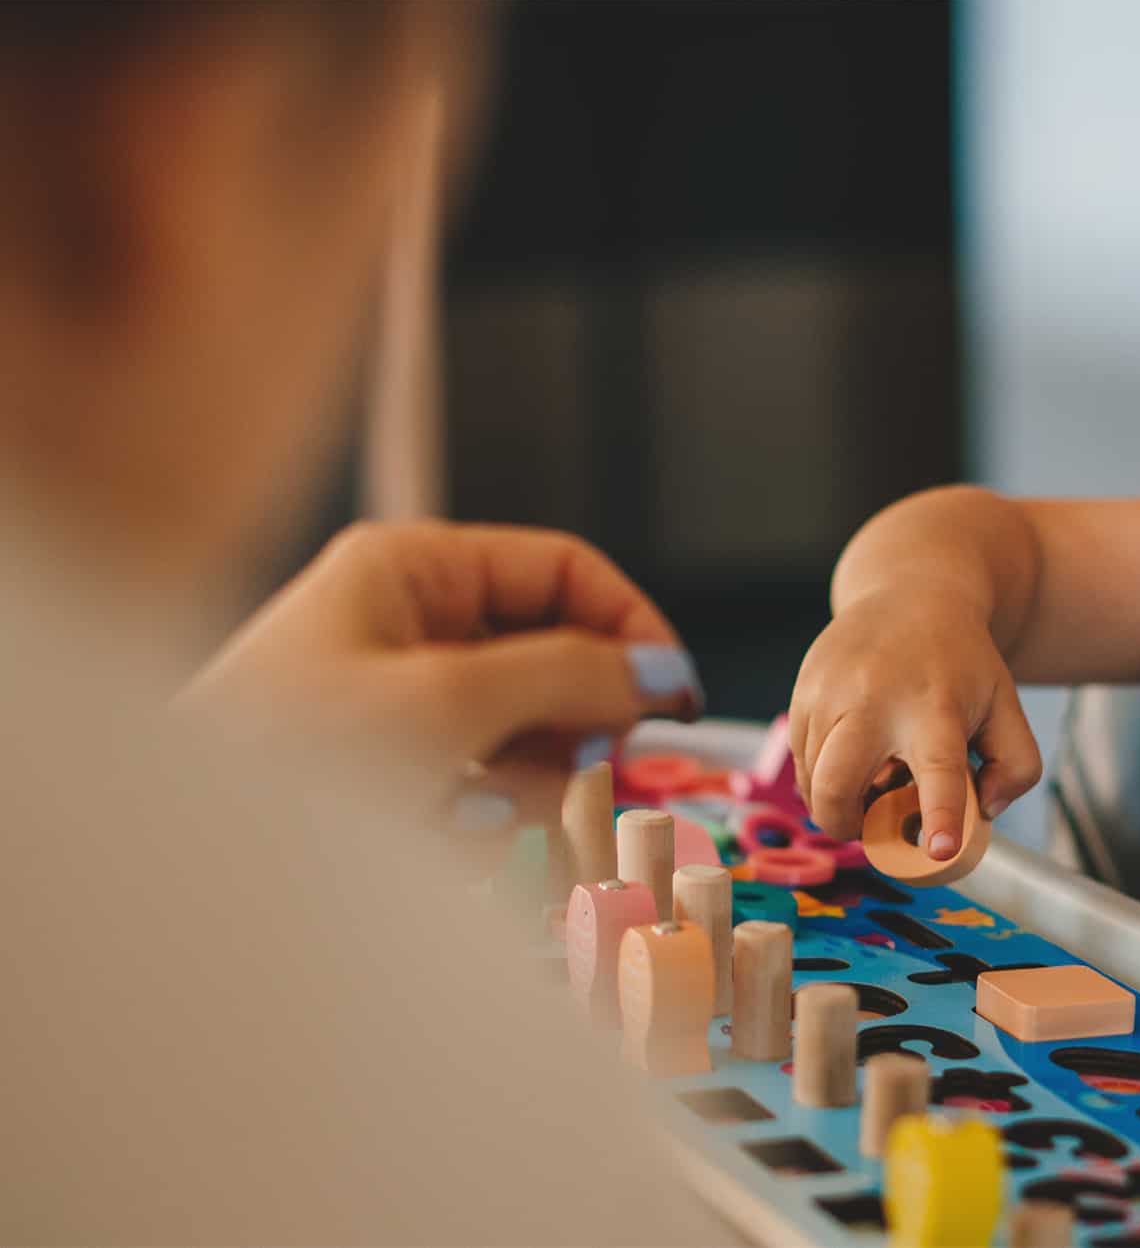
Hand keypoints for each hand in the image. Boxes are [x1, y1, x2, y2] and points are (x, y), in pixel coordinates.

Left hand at [180, 521, 700, 857]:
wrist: (176, 855)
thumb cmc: (282, 758)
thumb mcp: (444, 702)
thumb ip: (568, 677)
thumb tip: (661, 672)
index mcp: (412, 572)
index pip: (563, 571)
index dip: (631, 626)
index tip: (677, 695)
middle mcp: (409, 629)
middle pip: (554, 663)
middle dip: (566, 729)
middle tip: (562, 776)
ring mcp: (400, 707)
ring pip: (526, 738)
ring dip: (518, 789)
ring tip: (464, 817)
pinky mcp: (393, 779)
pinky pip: (482, 792)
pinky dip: (478, 821)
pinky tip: (438, 839)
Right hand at [788, 586, 1039, 856]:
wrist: (910, 593)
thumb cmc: (961, 662)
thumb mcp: (1006, 706)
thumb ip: (1016, 767)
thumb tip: (984, 812)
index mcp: (935, 708)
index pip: (938, 767)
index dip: (939, 813)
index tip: (939, 850)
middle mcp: (875, 700)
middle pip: (838, 783)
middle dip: (844, 823)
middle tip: (868, 825)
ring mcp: (830, 693)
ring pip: (811, 778)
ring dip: (834, 799)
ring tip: (869, 777)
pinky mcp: (803, 690)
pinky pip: (799, 758)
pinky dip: (820, 775)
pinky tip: (851, 755)